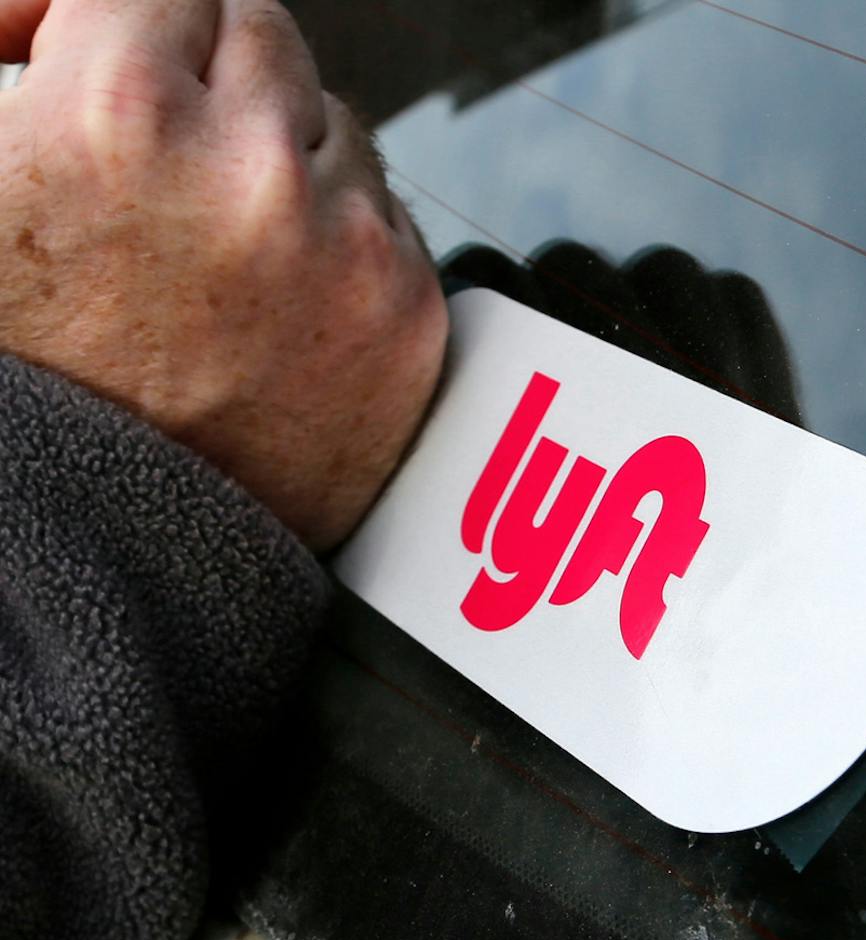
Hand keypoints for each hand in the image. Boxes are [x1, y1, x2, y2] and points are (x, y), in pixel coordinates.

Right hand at [0, 0, 446, 549]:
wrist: (85, 546)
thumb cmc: (17, 366)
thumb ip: (15, 41)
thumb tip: (46, 13)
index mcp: (120, 109)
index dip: (122, 26)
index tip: (94, 70)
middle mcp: (256, 169)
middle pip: (261, 34)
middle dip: (205, 78)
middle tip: (152, 158)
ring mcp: (348, 248)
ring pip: (335, 124)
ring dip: (276, 154)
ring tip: (202, 245)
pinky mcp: (410, 320)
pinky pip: (385, 218)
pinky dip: (333, 239)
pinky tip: (263, 299)